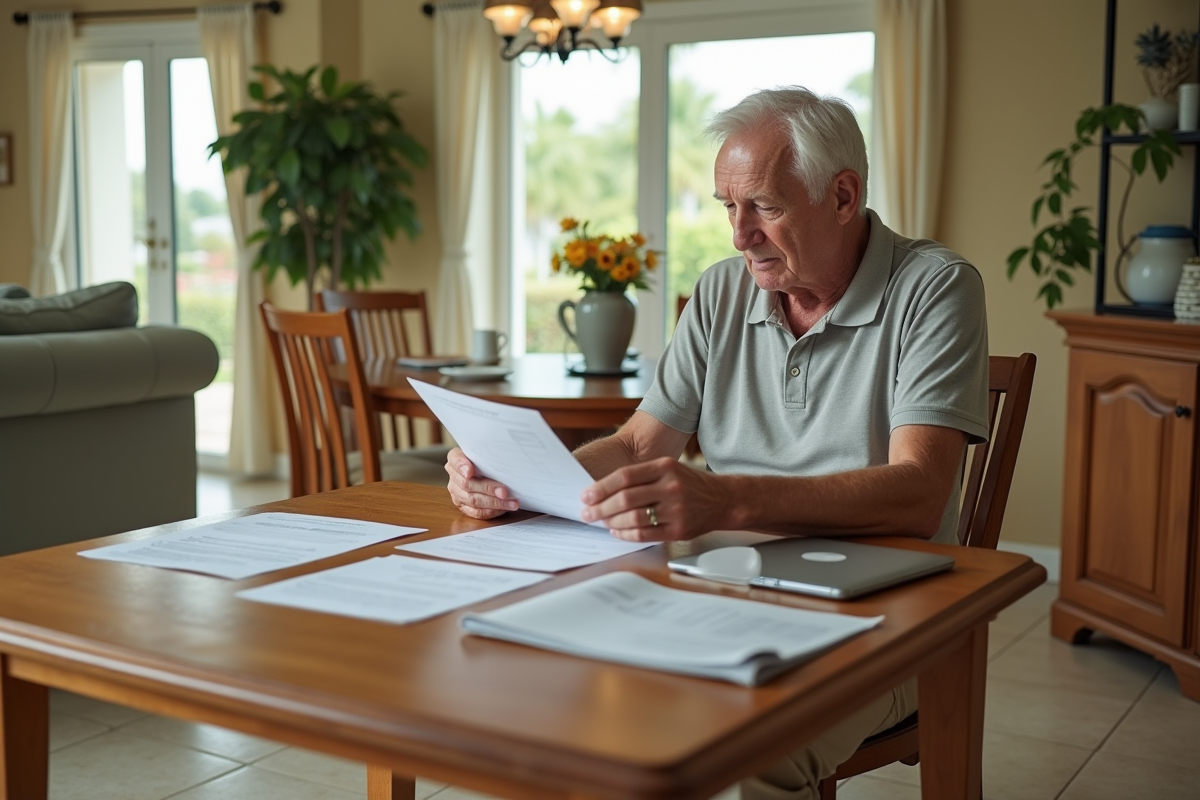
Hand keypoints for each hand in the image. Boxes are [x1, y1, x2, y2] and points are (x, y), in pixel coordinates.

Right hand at [445, 447, 519, 519]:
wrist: (485, 469)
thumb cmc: (487, 459)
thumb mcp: (486, 451)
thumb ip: (487, 453)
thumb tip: (502, 457)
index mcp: (455, 459)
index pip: (455, 460)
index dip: (462, 466)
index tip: (470, 472)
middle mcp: (454, 477)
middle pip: (467, 485)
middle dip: (488, 489)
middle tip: (504, 492)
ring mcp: (457, 494)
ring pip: (473, 501)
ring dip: (494, 503)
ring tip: (512, 503)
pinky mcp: (464, 507)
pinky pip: (476, 513)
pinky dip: (492, 511)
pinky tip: (504, 508)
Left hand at [579, 457, 723, 541]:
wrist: (723, 499)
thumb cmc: (689, 483)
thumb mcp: (668, 468)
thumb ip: (641, 476)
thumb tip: (603, 490)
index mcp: (664, 467)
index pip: (624, 476)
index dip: (601, 487)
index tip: (586, 495)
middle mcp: (670, 487)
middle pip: (626, 498)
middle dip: (600, 508)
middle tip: (587, 513)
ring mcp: (676, 510)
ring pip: (633, 518)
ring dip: (611, 522)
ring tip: (601, 522)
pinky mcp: (679, 530)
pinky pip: (645, 534)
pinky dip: (626, 534)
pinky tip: (617, 531)